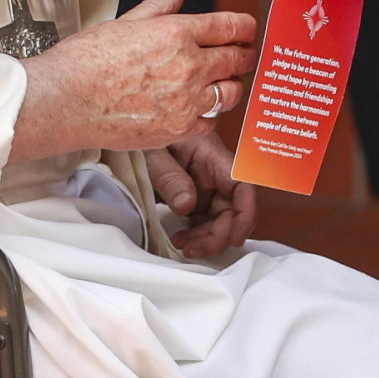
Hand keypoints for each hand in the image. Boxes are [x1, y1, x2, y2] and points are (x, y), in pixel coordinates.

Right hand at [10, 0, 258, 161]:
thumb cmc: (86, 60)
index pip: (232, 26)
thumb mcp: (124, 23)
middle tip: (242, 56)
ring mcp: (186, 102)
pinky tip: (196, 108)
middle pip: (238, 59)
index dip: (246, 28)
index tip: (247, 31)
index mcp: (177, 33)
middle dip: (244, 55)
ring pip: (231, 93)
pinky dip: (208, 115)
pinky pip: (211, 122)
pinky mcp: (178, 130)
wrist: (64, 101)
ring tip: (218, 83)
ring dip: (228, 85)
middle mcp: (189, 66)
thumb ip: (158, 9)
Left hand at [148, 130, 255, 256]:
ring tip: (184, 245)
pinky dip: (196, 234)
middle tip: (195, 248)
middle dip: (219, 234)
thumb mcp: (154, 152)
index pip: (241, 184)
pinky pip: (204, 219)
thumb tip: (187, 206)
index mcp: (211, 154)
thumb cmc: (148, 130)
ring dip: (206, 238)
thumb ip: (170, 177)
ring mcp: (205, 184)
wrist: (132, 128)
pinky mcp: (194, 194)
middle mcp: (214, 172)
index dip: (246, 213)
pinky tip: (181, 239)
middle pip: (232, 208)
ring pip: (219, 218)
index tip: (236, 237)